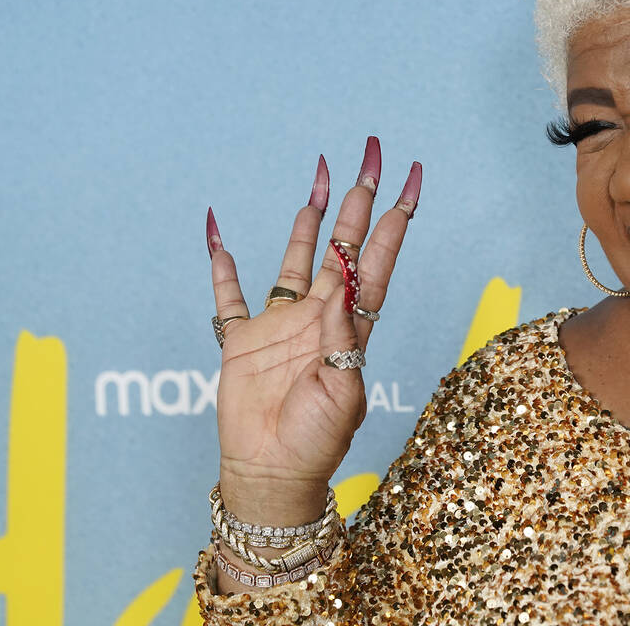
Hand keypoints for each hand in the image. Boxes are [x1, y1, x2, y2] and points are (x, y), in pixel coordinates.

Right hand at [206, 138, 421, 524]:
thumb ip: (341, 338)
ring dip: (308, 218)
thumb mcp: (343, 392)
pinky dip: (221, 265)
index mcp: (353, 327)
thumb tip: (340, 287)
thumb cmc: (317, 442)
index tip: (411, 179)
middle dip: (358, 199)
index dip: (395, 219)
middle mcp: (321, 315)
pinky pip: (229, 295)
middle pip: (342, 243)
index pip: (378, 259)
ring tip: (320, 176)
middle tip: (370, 155)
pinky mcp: (242, 340)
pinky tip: (218, 232)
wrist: (273, 473)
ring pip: (296, 257)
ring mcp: (282, 324)